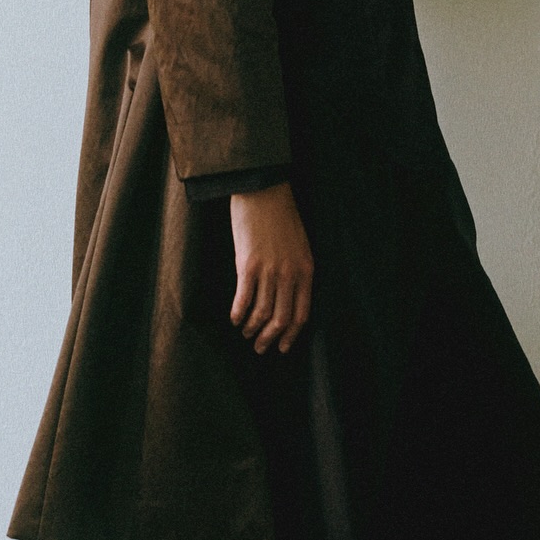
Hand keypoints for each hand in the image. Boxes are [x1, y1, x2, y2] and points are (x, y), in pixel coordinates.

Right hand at [229, 182, 313, 354]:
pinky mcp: (248, 265)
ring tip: (245, 333)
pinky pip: (243, 299)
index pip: (301, 314)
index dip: (291, 335)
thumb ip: (297, 270)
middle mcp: (290, 275)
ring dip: (252, 328)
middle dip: (269, 339)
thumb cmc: (281, 216)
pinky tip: (234, 319)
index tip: (283, 347)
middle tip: (259, 348)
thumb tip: (287, 296)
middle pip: (281, 319)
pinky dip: (238, 313)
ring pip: (262, 313)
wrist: (264, 191)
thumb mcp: (300, 245)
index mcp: (306, 271)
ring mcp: (269, 271)